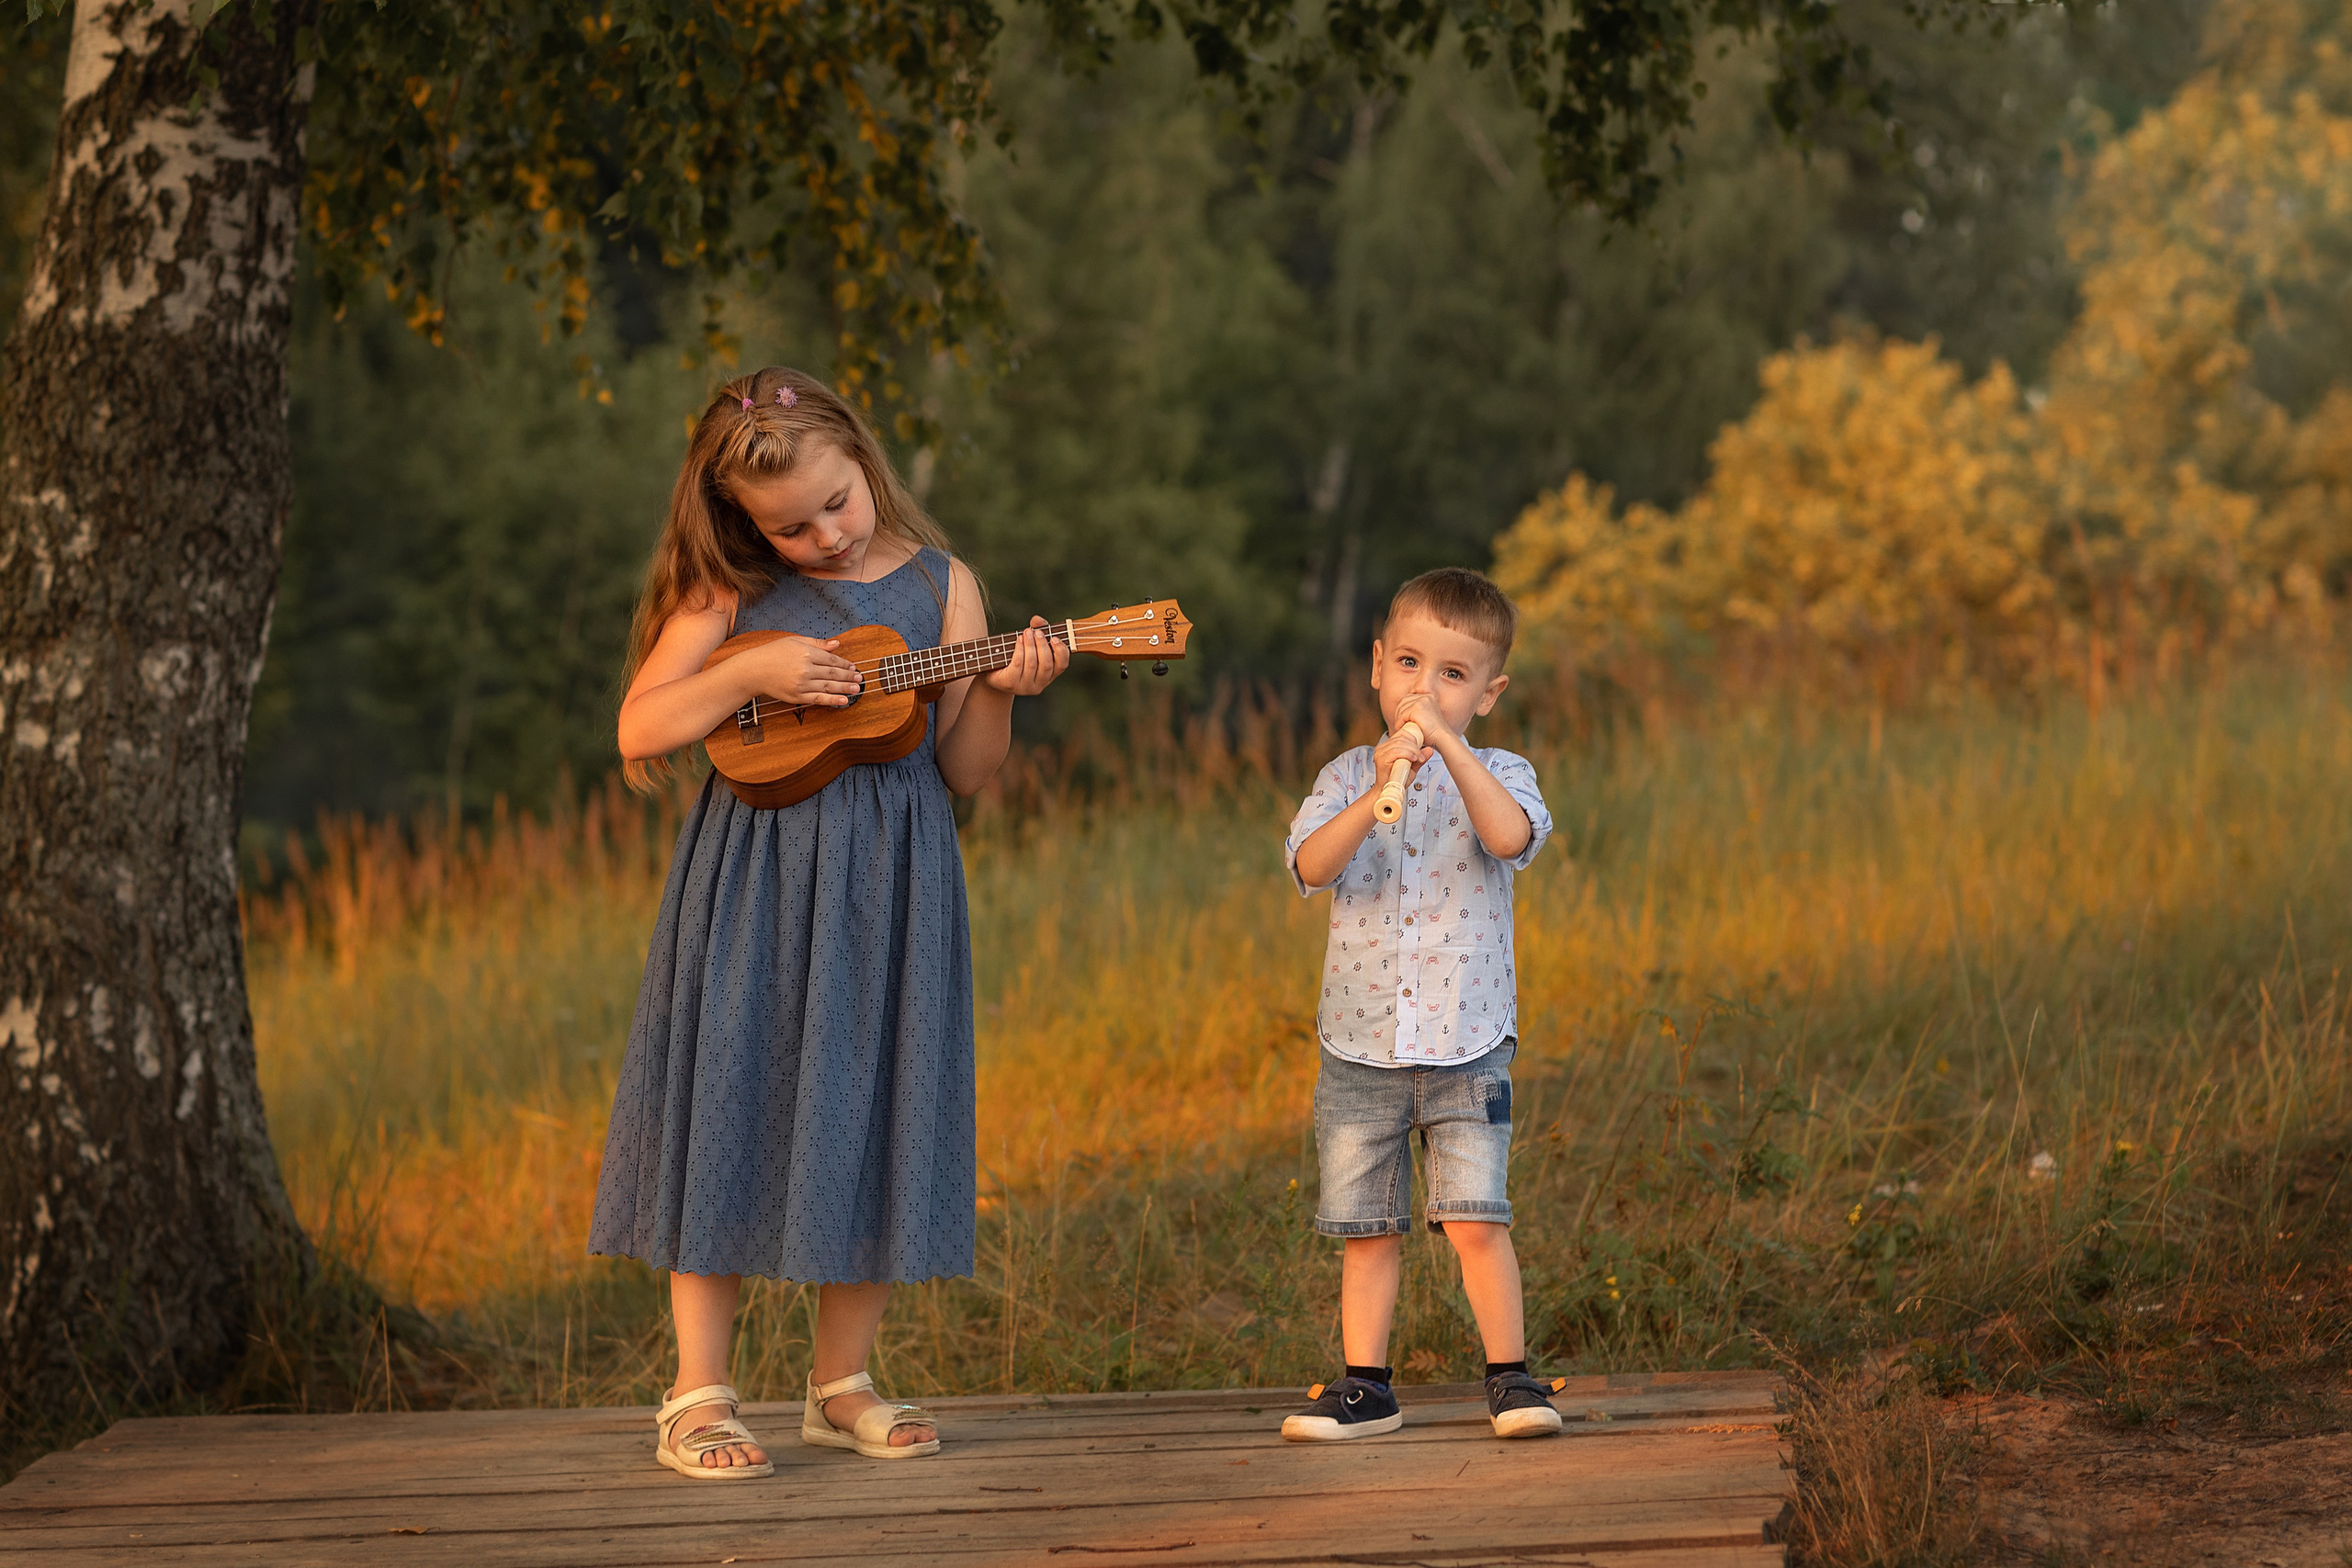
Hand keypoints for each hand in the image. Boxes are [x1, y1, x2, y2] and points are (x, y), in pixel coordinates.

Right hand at [743, 634, 861, 706]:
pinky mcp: (796, 696)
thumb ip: (817, 643)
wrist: (754, 670)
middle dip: (849, 676)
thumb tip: (837, 643)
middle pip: (833, 674)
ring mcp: (801, 684)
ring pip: (829, 687)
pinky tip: (844, 700)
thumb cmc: (773, 653)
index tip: (853, 667)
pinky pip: (818, 699)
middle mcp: (805, 669)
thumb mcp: (794, 641)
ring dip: (845, 688)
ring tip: (857, 689)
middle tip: (860, 678)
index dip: (845, 664)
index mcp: (805, 653)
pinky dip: (833, 700)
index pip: (831, 659)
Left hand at [983, 617, 1069, 695]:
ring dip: (1030, 645)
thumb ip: (1037, 629)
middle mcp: (1039, 684)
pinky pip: (1017, 665)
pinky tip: (1018, 640)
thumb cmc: (1016, 656)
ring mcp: (1025, 687)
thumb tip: (1037, 620)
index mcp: (1049, 675)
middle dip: (1042, 645)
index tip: (1054, 638)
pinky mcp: (1010, 684)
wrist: (993, 673)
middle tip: (1036, 632)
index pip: (1062, 665)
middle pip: (1046, 664)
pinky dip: (1019, 650)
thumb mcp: (1030, 642)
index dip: (1061, 652)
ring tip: (1026, 633)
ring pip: (1032, 664)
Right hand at [1371, 724, 1432, 785]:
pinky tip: (1413, 759)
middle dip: (1415, 745)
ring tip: (1419, 758)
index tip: (1420, 748)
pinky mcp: (1381, 759)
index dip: (1413, 738)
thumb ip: (1420, 758)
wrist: (1387, 792)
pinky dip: (1407, 754)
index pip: (1401, 734)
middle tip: (1421, 755)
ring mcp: (1381, 753)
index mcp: (1388, 746)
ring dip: (1413, 750)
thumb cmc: (1397, 780)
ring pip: (1400, 743)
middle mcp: (1382, 748)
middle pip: (1401, 737)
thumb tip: (1430, 749)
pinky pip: (1396, 751)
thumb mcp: (1412, 767)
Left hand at [1390, 693, 1459, 752]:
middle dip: (1399, 713)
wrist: (1442, 739)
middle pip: (1404, 701)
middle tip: (1400, 724)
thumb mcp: (1426, 717)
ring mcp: (1421, 701)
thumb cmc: (1434, 732)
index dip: (1403, 708)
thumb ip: (1417, 711)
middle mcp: (1425, 697)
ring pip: (1402, 708)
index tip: (1402, 719)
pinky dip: (1399, 723)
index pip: (1409, 698)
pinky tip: (1402, 729)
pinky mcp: (1417, 708)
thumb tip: (1401, 711)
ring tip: (1401, 727)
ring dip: (1398, 719)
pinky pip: (1402, 715)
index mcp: (1428, 697)